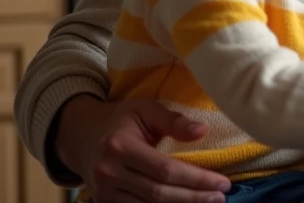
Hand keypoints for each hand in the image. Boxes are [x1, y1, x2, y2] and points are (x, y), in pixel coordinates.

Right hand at [54, 94, 230, 202]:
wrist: (81, 136)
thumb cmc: (120, 120)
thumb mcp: (145, 109)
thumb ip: (174, 120)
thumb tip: (202, 131)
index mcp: (120, 147)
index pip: (165, 170)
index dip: (196, 179)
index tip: (222, 182)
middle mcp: (109, 173)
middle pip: (158, 194)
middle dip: (193, 198)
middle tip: (221, 197)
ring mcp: (103, 192)